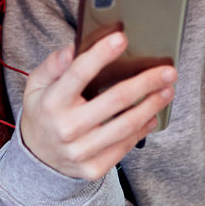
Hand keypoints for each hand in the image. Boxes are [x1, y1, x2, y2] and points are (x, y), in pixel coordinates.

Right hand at [19, 31, 176, 180]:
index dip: (101, 54)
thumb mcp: (36, 85)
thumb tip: (73, 47)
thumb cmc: (43, 113)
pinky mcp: (93, 168)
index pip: (79, 73)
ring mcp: (81, 151)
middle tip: (168, 71)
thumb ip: (53, 65)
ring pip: (127, 125)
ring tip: (167, 90)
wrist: (37, 159)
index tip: (122, 37)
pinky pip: (125, 146)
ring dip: (153, 105)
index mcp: (52, 102)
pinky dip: (143, 128)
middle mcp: (67, 128)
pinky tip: (152, 115)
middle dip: (146, 82)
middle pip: (116, 99)